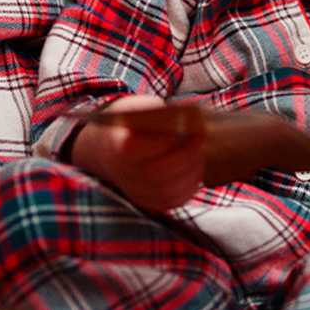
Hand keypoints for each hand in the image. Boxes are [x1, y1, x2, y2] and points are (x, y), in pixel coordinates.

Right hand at [70, 95, 205, 212]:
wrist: (108, 150)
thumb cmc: (129, 124)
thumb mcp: (135, 108)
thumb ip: (153, 110)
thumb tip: (181, 116)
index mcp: (116, 145)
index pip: (133, 148)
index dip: (159, 141)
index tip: (178, 128)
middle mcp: (122, 172)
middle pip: (154, 173)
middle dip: (185, 156)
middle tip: (201, 139)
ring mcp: (134, 190)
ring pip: (166, 191)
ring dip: (191, 171)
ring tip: (200, 152)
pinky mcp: (147, 201)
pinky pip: (172, 201)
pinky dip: (190, 186)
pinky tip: (196, 168)